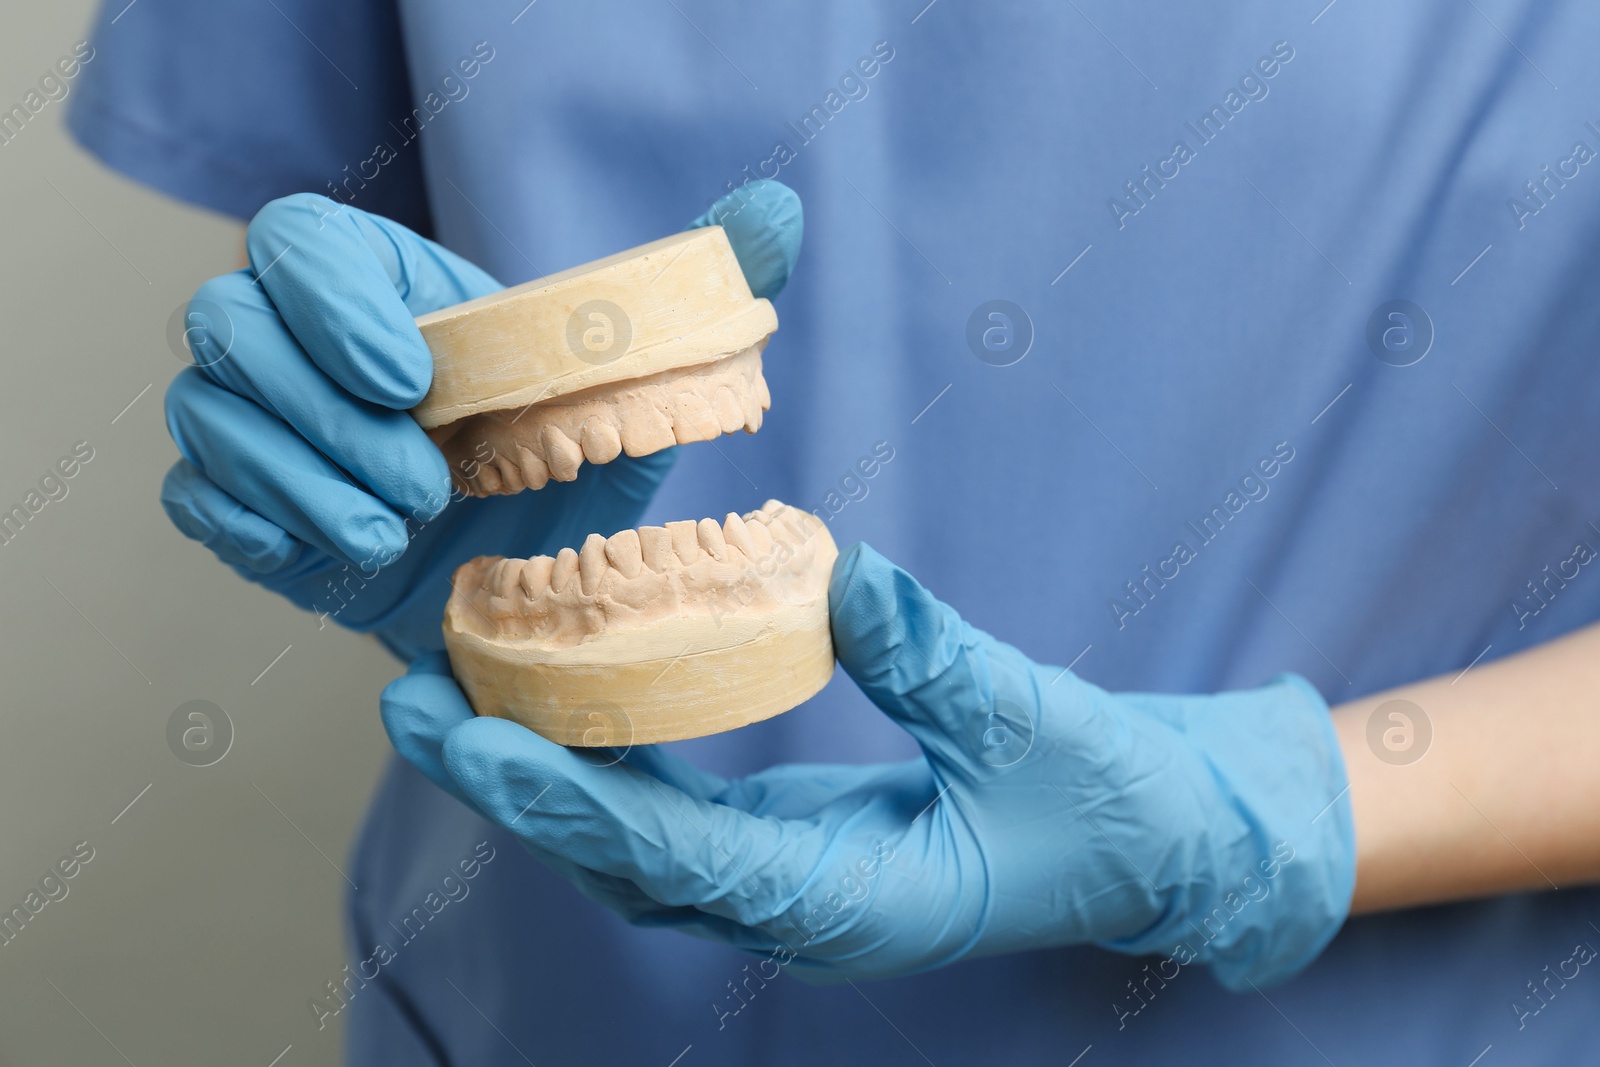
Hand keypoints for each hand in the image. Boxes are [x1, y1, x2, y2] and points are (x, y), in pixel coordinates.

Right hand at [161, 181, 802, 656]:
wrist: (513, 570)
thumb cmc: (561, 459)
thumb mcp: (632, 385)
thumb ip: (692, 296)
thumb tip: (778, 215)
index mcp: (382, 281)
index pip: (299, 238)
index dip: (334, 299)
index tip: (415, 376)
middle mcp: (300, 338)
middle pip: (227, 324)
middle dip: (318, 412)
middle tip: (421, 486)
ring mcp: (256, 419)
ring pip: (207, 417)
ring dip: (295, 479)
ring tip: (392, 534)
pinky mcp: (237, 501)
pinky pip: (198, 502)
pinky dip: (258, 528)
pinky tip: (336, 555)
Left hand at [380, 543, 1354, 987]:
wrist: (1159, 848)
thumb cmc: (1110, 803)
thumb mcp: (1034, 722)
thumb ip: (937, 659)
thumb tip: (844, 575)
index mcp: (854, 902)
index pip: (677, 857)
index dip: (565, 798)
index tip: (467, 738)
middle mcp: (803, 910)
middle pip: (623, 862)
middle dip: (515, 789)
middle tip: (414, 702)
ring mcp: (796, 887)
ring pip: (637, 852)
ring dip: (546, 781)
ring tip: (459, 700)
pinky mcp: (800, 851)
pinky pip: (680, 822)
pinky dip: (610, 770)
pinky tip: (565, 706)